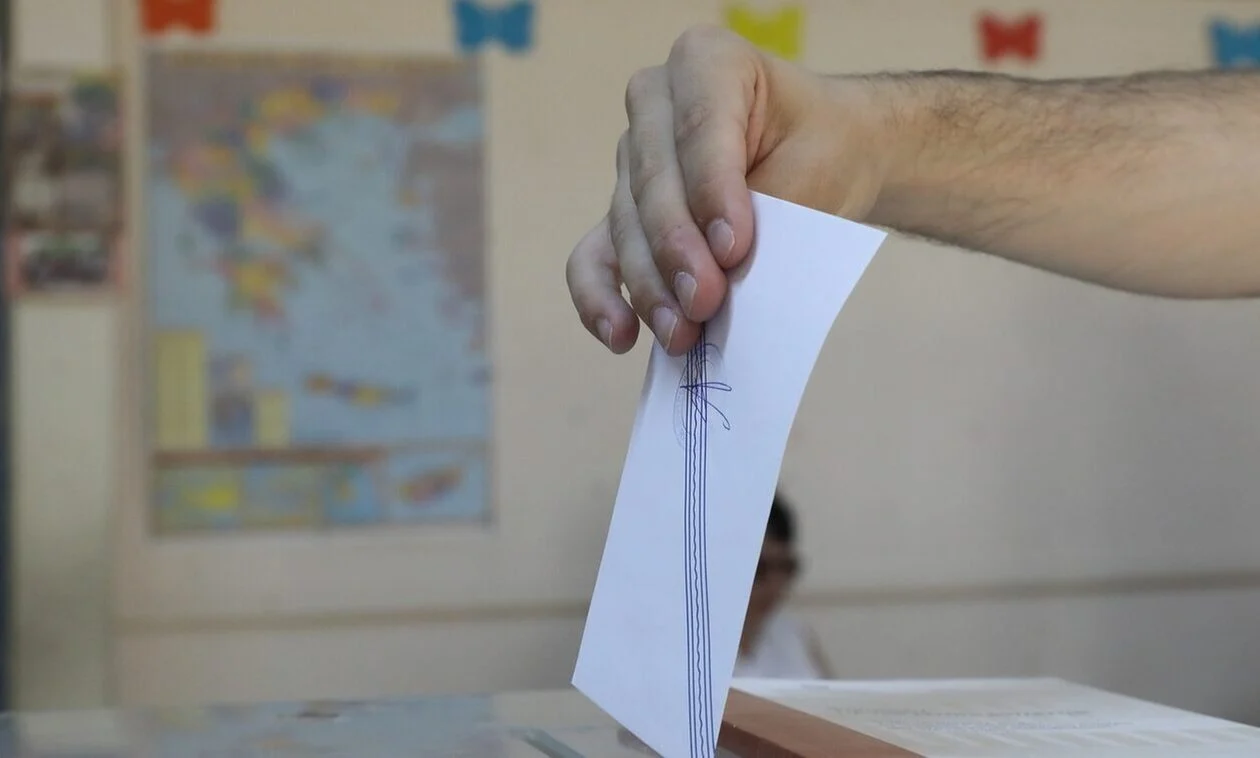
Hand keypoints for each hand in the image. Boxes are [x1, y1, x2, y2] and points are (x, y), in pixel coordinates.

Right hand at [566, 25, 890, 355]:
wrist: (821, 159)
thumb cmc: (821, 152)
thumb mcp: (815, 170)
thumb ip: (767, 214)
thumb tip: (721, 282)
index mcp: (707, 62)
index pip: (699, 127)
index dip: (711, 190)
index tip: (734, 249)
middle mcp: (655, 104)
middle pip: (652, 181)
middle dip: (677, 249)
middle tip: (706, 302)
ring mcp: (631, 161)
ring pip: (625, 226)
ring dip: (650, 286)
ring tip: (681, 333)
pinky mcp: (621, 215)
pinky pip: (593, 256)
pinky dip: (601, 298)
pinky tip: (620, 334)